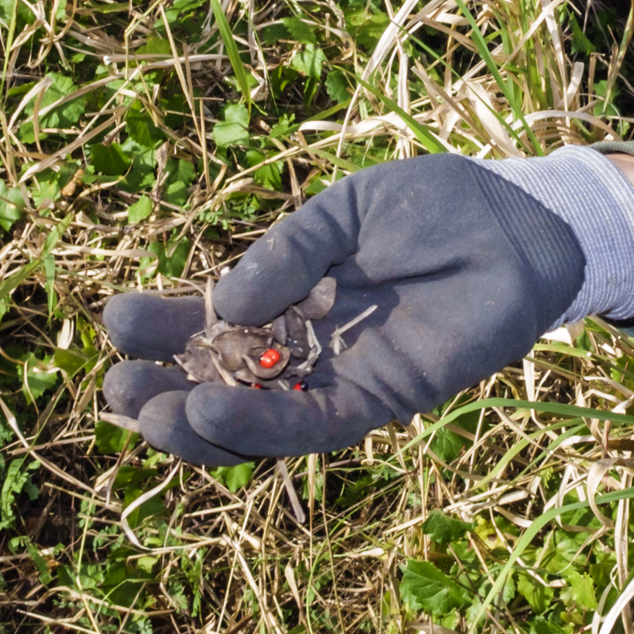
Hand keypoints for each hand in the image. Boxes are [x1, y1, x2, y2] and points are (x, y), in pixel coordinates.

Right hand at [99, 156, 585, 465]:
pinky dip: (259, 426)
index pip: (208, 320)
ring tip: (145, 416)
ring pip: (254, 418)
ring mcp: (337, 376)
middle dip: (162, 389)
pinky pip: (310, 425)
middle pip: (218, 380)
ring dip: (197, 424)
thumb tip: (225, 303)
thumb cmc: (435, 207)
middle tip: (115, 389)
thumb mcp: (346, 212)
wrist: (518, 225)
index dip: (162, 328)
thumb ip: (290, 253)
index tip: (118, 323)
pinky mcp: (379, 400)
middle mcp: (302, 344)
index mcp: (284, 292)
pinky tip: (211, 415)